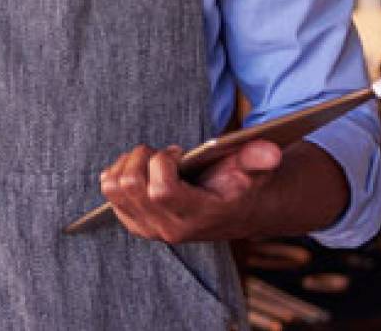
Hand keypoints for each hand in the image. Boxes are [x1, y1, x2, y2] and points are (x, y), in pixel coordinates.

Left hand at [99, 140, 282, 242]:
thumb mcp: (255, 169)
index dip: (162, 163)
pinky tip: (142, 170)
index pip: (160, 190)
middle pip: (130, 185)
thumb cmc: (242, 186)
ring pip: (114, 188)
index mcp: (198, 216)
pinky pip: (109, 194)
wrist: (235, 212)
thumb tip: (271, 151)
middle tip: (163, 154)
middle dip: (142, 157)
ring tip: (151, 160)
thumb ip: (259, 158)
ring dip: (128, 163)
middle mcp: (170, 228)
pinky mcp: (136, 224)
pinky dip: (118, 173)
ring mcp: (150, 229)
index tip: (178, 153)